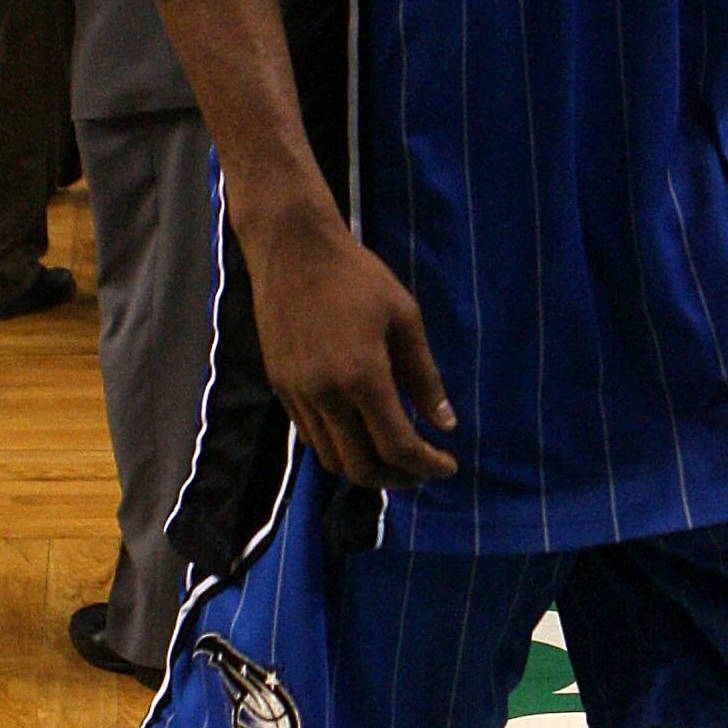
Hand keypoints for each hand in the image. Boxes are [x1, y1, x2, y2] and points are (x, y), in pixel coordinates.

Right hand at [246, 209, 457, 488]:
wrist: (292, 249)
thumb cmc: (357, 277)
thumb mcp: (406, 318)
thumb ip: (425, 376)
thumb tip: (445, 424)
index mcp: (362, 378)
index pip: (397, 446)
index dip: (427, 465)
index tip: (448, 466)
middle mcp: (325, 396)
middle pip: (360, 467)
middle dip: (397, 478)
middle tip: (422, 470)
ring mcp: (297, 394)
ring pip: (330, 458)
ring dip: (365, 468)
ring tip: (393, 457)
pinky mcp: (280, 386)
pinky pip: (310, 436)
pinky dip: (338, 447)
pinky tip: (359, 432)